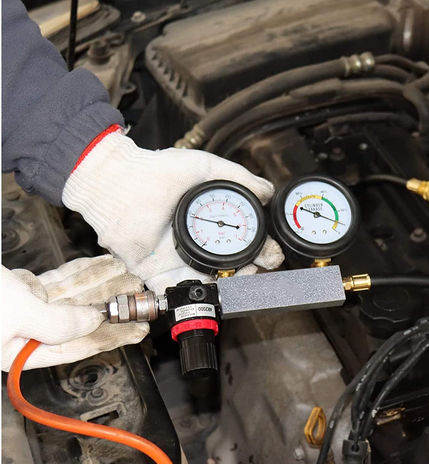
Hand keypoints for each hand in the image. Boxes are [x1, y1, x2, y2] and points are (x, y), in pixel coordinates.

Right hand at [2, 255, 148, 370]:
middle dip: (110, 304)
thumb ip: (57, 323)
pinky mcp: (21, 289)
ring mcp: (24, 309)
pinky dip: (82, 272)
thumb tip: (93, 320)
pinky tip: (102, 266)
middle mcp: (25, 334)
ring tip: (125, 276)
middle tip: (136, 295)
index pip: (80, 346)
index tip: (138, 328)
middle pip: (79, 320)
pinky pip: (59, 281)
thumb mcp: (17, 315)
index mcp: (21, 353)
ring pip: (73, 297)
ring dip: (102, 284)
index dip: (113, 336)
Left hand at [62, 127, 283, 292]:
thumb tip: (268, 191)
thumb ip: (240, 177)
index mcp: (208, 221)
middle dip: (254, 267)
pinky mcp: (160, 274)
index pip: (241, 239)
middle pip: (233, 264)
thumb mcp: (207, 167)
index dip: (260, 246)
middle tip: (263, 263)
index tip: (271, 248)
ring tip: (247, 275)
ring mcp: (180, 260)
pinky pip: (182, 292)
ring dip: (234, 283)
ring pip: (213, 281)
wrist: (122, 184)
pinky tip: (218, 289)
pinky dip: (199, 296)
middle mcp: (197, 243)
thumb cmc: (158, 172)